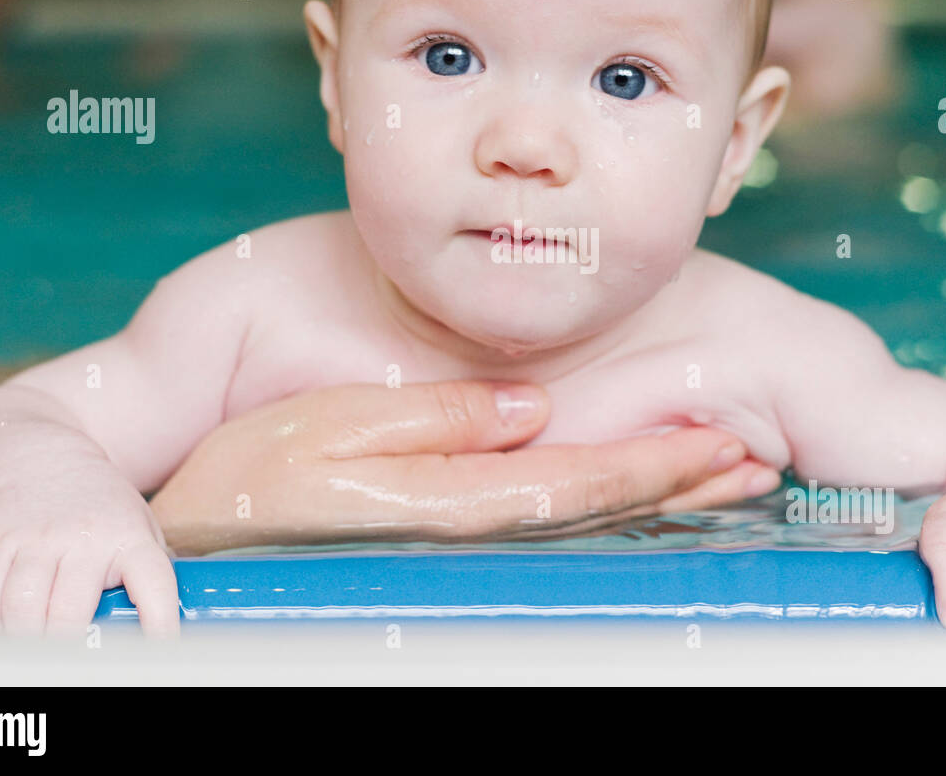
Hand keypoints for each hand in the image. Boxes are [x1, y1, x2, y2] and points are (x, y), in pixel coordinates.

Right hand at [0, 454, 178, 638]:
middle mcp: (84, 538)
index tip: (162, 648)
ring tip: (35, 655)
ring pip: (24, 609)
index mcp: (129, 538)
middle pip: (71, 612)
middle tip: (72, 663)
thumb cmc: (100, 506)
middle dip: (69, 649)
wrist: (43, 458)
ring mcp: (38, 539)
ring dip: (26, 642)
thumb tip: (165, 620)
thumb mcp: (138, 525)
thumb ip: (149, 569)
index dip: (159, 620)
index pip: (153, 582)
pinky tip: (2, 635)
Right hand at [150, 381, 775, 554]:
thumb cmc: (244, 479)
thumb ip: (431, 419)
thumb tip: (528, 407)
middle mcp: (467, 522)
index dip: (656, 466)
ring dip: (658, 499)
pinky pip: (546, 515)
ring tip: (724, 477)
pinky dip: (607, 499)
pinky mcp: (444, 526)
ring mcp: (458, 531)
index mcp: (449, 496)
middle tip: (754, 463)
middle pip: (599, 510)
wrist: (191, 537)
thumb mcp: (325, 432)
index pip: (579, 485)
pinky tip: (637, 486)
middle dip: (681, 487)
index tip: (721, 443)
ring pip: (583, 521)